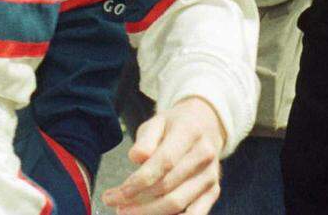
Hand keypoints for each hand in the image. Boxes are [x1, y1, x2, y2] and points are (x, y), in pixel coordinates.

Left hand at [102, 97, 225, 214]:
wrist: (204, 125)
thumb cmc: (173, 125)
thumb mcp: (157, 122)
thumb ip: (145, 139)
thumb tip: (136, 158)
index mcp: (189, 132)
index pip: (164, 162)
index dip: (139, 181)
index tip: (116, 193)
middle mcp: (204, 156)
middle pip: (168, 187)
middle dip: (138, 201)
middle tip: (114, 204)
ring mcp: (211, 176)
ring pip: (178, 204)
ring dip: (149, 213)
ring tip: (126, 211)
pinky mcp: (213, 192)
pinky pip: (194, 214)